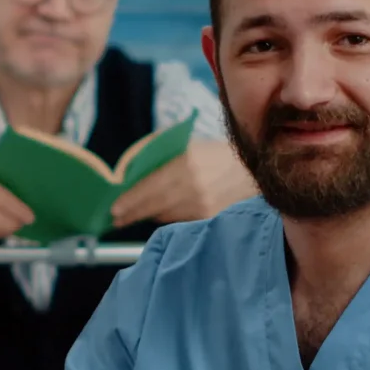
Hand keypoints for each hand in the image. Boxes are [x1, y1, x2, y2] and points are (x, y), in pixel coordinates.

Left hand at [109, 140, 255, 227]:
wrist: (255, 172)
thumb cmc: (217, 155)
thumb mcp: (189, 146)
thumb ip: (161, 156)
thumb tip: (130, 172)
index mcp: (186, 165)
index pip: (150, 188)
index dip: (130, 201)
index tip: (114, 210)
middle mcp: (194, 189)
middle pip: (154, 207)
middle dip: (132, 214)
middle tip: (117, 218)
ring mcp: (204, 208)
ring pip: (166, 217)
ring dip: (149, 216)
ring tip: (134, 215)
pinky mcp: (211, 221)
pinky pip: (181, 223)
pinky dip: (169, 219)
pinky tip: (162, 215)